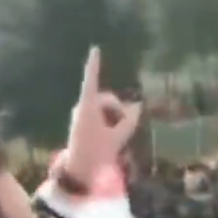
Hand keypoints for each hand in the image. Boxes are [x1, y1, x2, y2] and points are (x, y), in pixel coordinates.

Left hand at [63, 47, 140, 183]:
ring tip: (117, 138)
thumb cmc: (96, 152)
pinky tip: (112, 138)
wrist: (78, 169)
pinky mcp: (84, 122)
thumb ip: (129, 120)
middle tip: (126, 129)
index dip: (94, 65)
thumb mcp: (118, 137)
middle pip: (108, 100)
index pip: (92, 81)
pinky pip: (101, 116)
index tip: (94, 49)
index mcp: (88, 107)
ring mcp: (82, 114)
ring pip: (106, 109)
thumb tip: (138, 106)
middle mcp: (83, 107)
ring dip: (115, 119)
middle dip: (119, 111)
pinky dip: (109, 123)